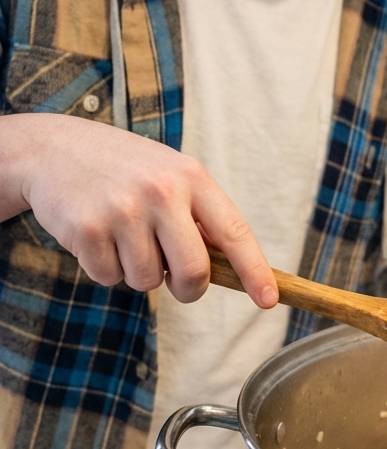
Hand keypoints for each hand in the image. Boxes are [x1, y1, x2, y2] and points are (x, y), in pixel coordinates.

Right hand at [0, 113, 278, 307]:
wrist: (54, 148)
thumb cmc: (124, 169)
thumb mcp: (170, 175)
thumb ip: (199, 216)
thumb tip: (232, 267)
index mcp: (191, 177)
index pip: (234, 232)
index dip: (255, 271)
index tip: (269, 300)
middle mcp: (161, 191)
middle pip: (193, 272)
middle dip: (186, 287)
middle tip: (172, 278)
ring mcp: (122, 210)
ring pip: (146, 281)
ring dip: (136, 272)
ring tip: (122, 235)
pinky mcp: (87, 229)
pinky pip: (108, 279)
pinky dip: (104, 268)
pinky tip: (97, 235)